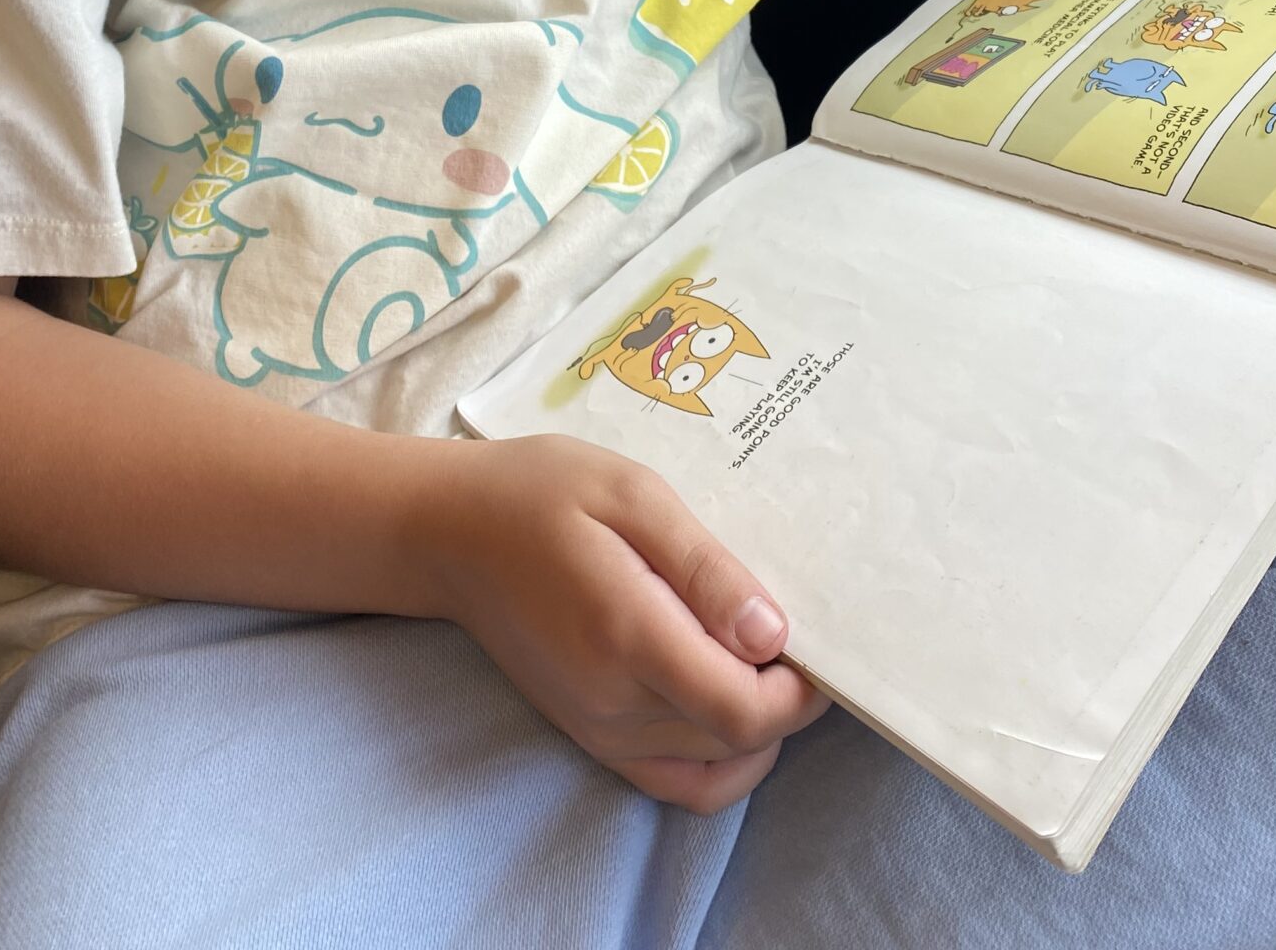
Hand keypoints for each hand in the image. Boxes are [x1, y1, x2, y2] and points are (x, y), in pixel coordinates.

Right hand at [425, 435, 828, 809]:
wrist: (454, 533)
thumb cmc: (546, 493)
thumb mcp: (632, 494)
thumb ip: (704, 567)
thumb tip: (773, 634)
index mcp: (628, 633)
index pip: (740, 707)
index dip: (799, 692)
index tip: (821, 639)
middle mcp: (613, 701)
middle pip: (736, 739)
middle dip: (788, 700)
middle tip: (804, 635)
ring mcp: (598, 728)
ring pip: (713, 764)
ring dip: (759, 726)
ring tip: (768, 660)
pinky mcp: (591, 736)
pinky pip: (675, 782)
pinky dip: (720, 760)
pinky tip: (730, 703)